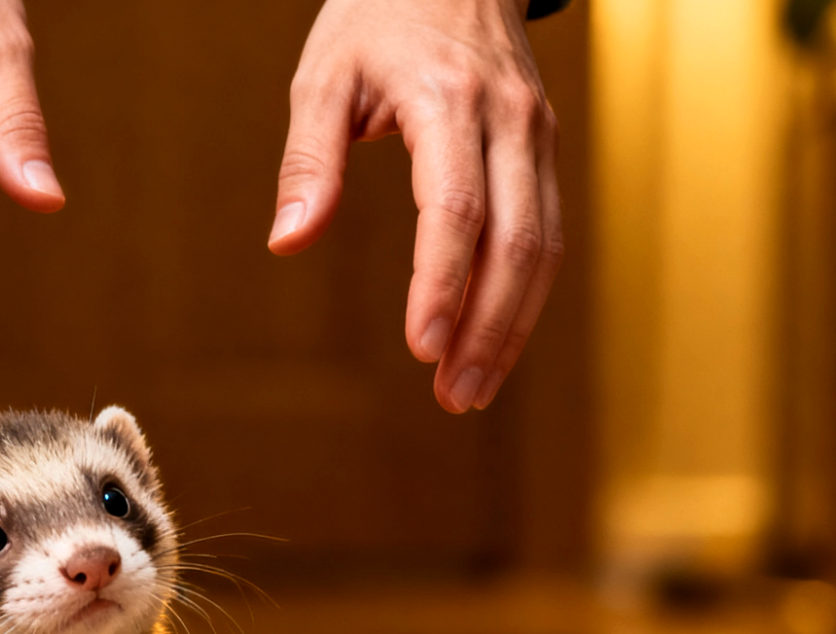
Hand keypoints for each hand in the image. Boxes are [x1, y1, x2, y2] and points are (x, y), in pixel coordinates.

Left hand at [269, 0, 562, 412]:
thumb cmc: (377, 16)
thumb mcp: (324, 76)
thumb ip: (308, 160)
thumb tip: (288, 242)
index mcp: (448, 102)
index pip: (455, 210)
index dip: (442, 285)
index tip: (422, 348)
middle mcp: (508, 121)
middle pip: (515, 241)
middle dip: (487, 328)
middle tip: (453, 395)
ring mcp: (537, 134)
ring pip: (544, 246)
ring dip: (513, 325)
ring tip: (472, 387)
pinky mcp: (544, 148)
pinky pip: (547, 231)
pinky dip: (525, 294)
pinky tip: (494, 338)